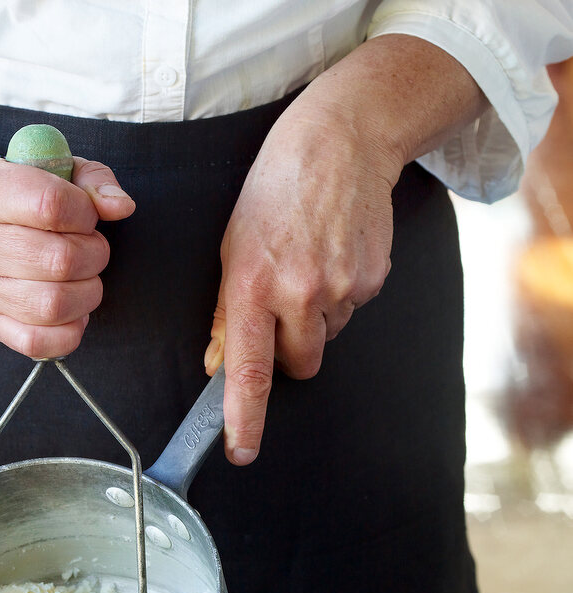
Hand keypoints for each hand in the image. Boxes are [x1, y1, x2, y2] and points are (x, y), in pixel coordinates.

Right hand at [0, 156, 134, 358]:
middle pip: (60, 260)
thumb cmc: (4, 199)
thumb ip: (89, 179)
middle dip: (94, 255)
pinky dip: (69, 331)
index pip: (51, 205)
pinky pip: (38, 343)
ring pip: (54, 305)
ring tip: (82, 278)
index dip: (86, 213)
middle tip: (89, 248)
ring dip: (87, 293)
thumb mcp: (41, 168)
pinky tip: (70, 310)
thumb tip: (121, 206)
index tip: (85, 216)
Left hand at [205, 99, 400, 464]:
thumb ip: (229, 312)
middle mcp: (299, 293)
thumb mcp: (232, 246)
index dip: (243, 416)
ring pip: (325, 338)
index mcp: (253, 286)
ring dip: (315, 318)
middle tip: (282, 305)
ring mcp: (341, 288)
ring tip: (309, 263)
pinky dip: (341, 295)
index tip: (239, 450)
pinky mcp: (372, 280)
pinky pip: (352, 312)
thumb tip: (221, 363)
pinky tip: (333, 255)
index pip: (248, 369)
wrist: (341, 142)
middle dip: (289, 351)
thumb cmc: (275, 190)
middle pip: (298, 365)